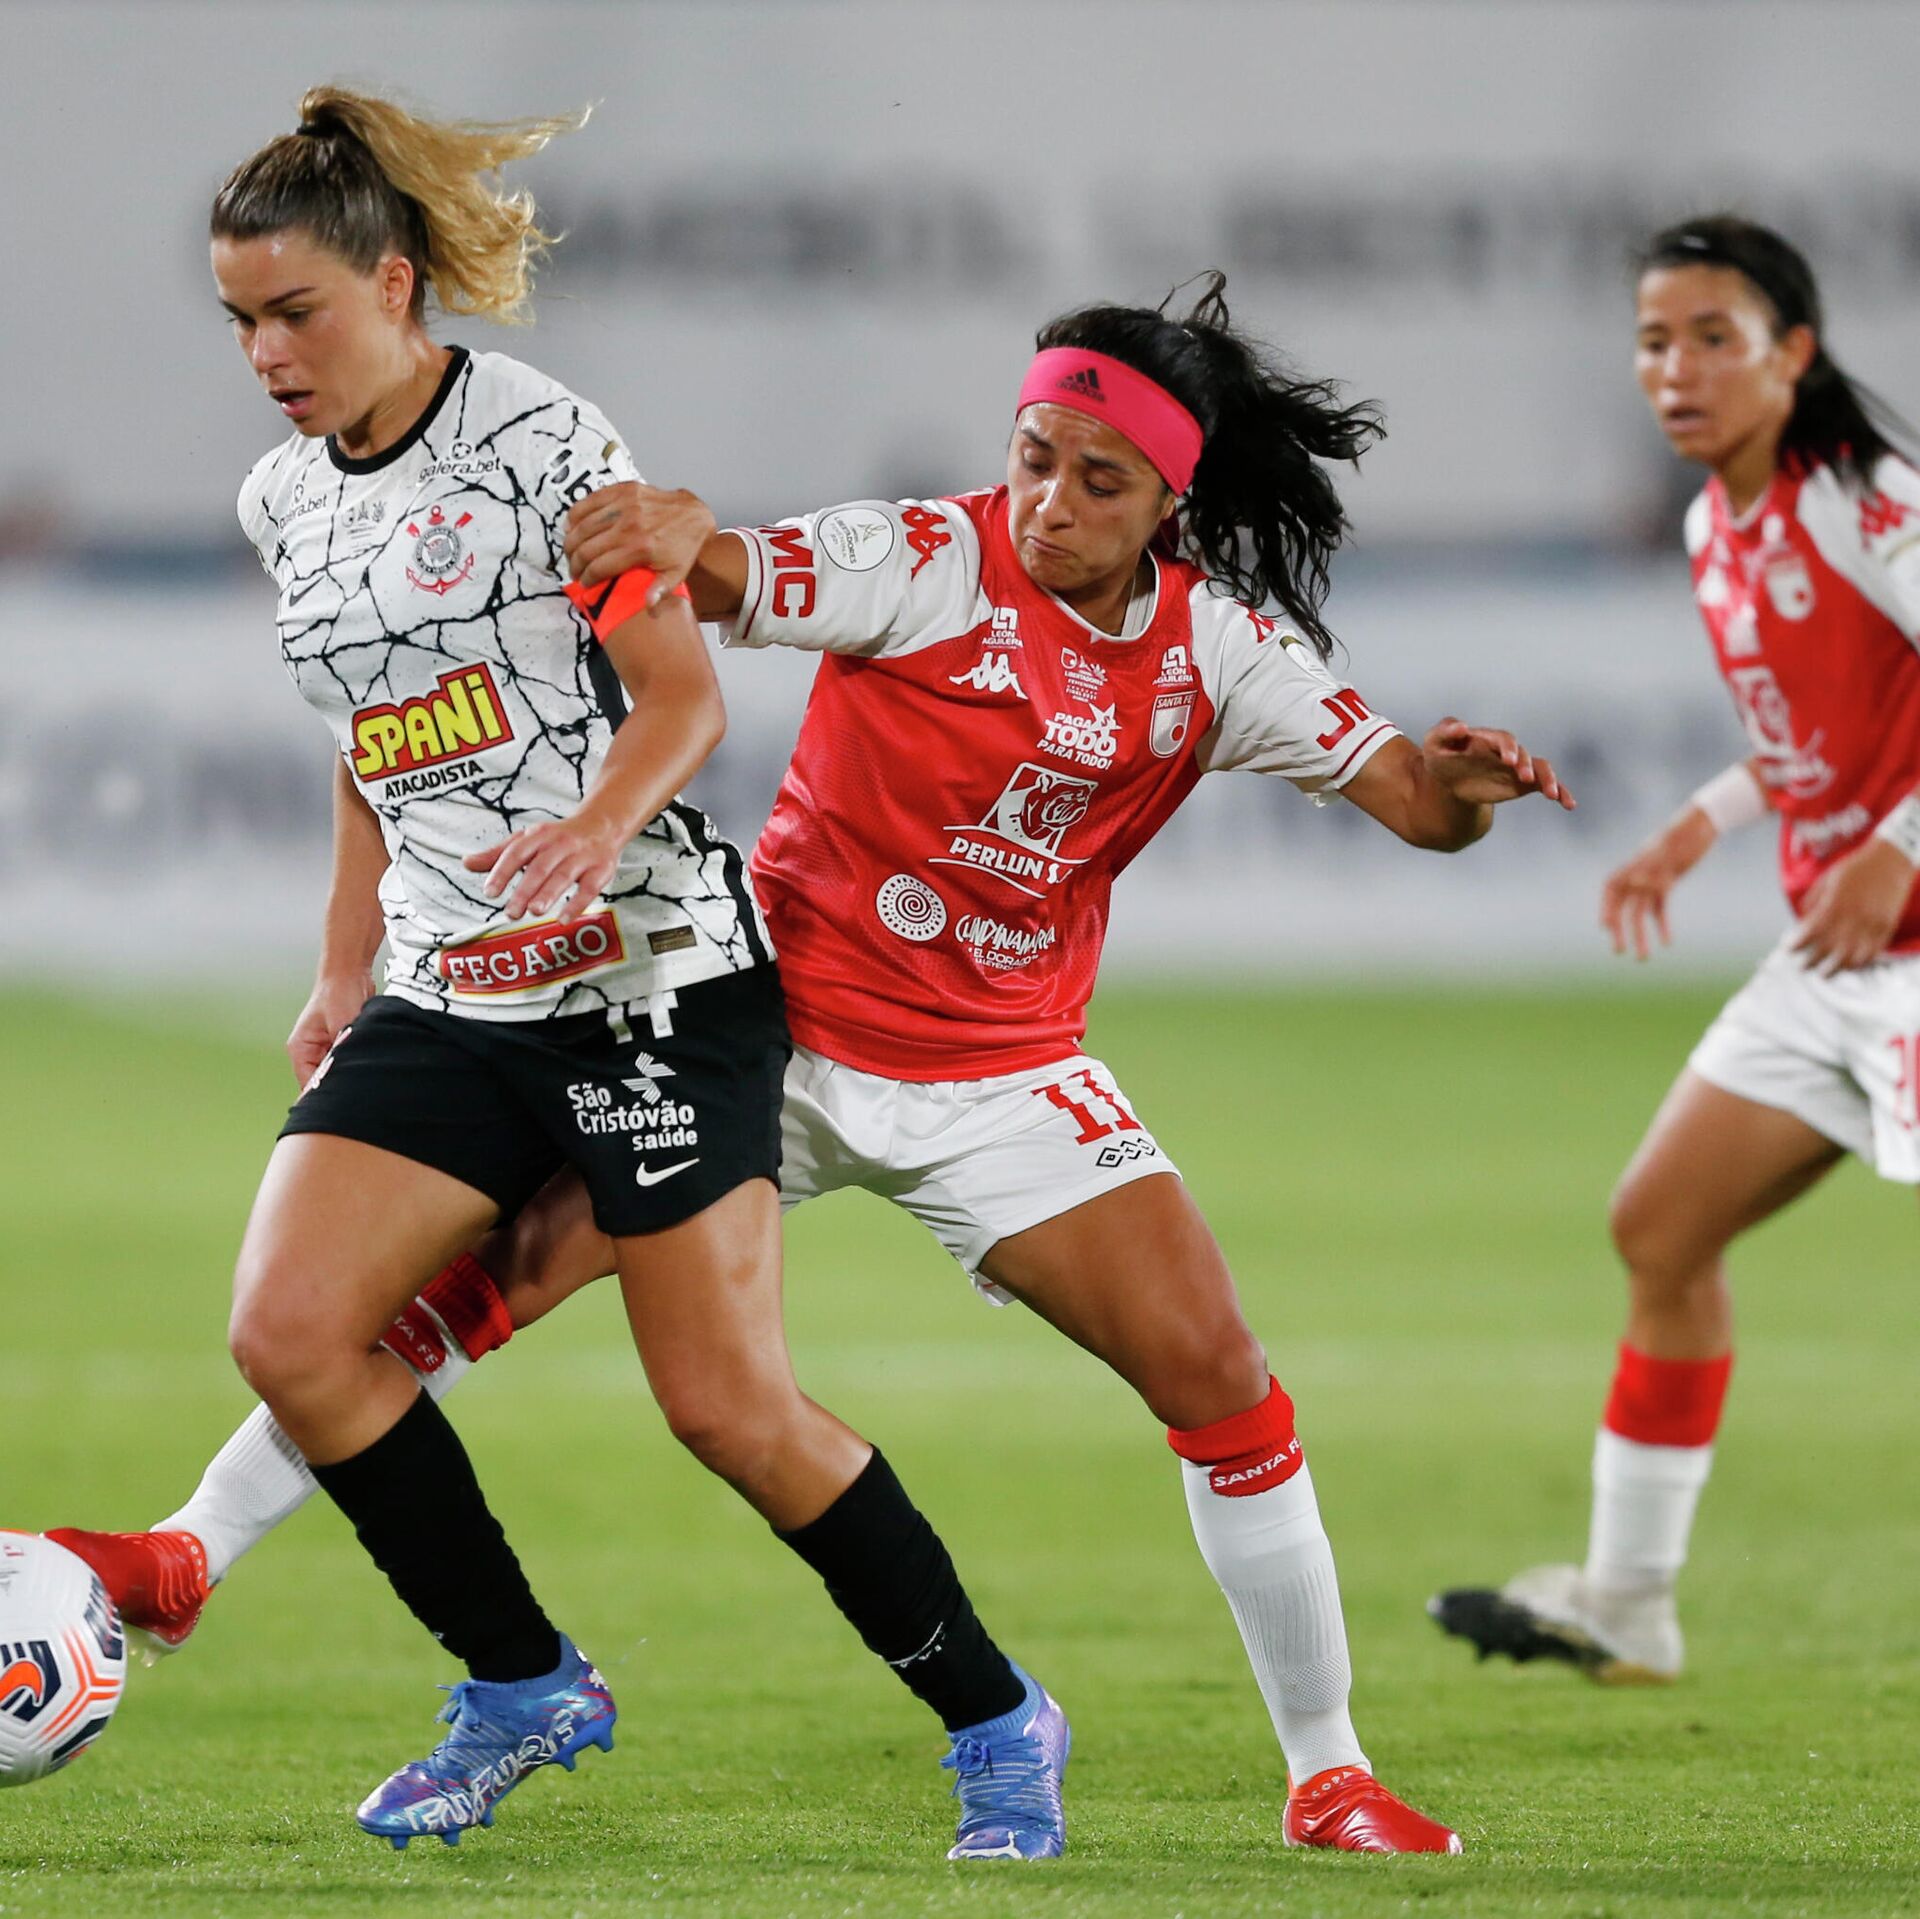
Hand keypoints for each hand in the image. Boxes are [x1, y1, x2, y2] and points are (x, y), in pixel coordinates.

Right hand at [288, 970, 371, 1087]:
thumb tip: (346, 1077)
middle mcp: (310, 1052)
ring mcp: (325, 1049)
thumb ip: (341, 1053)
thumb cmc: (340, 993)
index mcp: (301, 1049)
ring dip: (349, 1072)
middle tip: (356, 1092)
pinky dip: (355, 1063)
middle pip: (322, 1081)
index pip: (308, 1084)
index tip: (341, 1104)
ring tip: (361, 1072)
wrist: (351, 972)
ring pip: (336, 1072)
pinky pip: (346, 1062)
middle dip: (338, 1086)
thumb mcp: (342, 1026)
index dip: (324, 1096)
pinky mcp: (340, 1044)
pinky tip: (366, 1063)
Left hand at [464, 812, 622, 920]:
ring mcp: (582, 856)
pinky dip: (577, 904)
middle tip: (510, 912)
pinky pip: (589, 888)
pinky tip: (564, 919)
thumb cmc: (559, 837)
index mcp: (539, 836)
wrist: (602, 825)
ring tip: (534, 911)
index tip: (490, 891)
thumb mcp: (527, 840)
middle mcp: (560, 844)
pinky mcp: (601, 870)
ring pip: (563, 876)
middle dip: (524, 890)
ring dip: (548, 894)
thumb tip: (467, 863)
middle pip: (540, 867)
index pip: (516, 852)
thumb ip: (498, 854)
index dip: (502, 872)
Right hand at [564, 482, 716, 600]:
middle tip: (574, 570)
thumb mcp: (676, 573)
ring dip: (571, 541)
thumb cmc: (682, 547)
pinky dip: (576, 515)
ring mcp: (624, 505)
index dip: (587, 578)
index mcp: (640, 548)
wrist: (693, 515)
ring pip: (583, 525)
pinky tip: (571, 526)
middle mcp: (629, 525)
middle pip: (587, 547)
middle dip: (575, 563)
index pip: (600, 566)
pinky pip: (589, 501)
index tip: (584, 583)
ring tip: (570, 552)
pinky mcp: (622, 490)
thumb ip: (659, 590)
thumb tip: (648, 605)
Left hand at [1421, 719, 1574, 809]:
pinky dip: (1560, 792)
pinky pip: (1546, 785)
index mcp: (1487, 739)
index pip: (1502, 740)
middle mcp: (1507, 752)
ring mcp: (1517, 767)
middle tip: (1524, 776)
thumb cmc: (1440, 755)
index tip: (1507, 760)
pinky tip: (1569, 804)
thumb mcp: (1434, 743)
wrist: (1448, 779)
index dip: (1507, 748)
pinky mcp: (1523, 783)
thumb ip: (1444, 732)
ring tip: (1553, 793)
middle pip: (1522, 754)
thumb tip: (1461, 727)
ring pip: (1540, 768)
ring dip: (1548, 778)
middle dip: (1524, 764)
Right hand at [1601, 807, 1716, 959]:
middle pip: (1624, 906)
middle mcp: (1638, 875)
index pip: (1611, 889)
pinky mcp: (1665, 884)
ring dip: (1641, 936)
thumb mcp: (1669, 851)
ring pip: (1641, 913)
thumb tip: (1638, 882)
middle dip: (1621, 930)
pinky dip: (1661, 925)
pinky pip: (1659, 908)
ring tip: (1642, 959)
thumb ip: (1653, 867)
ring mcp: (1650, 881)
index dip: (1606, 907)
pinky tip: (1667, 942)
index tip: (1605, 925)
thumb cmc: (1684, 836)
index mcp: (1633, 866)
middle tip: (1619, 952)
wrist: (1700, 827)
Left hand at [1789, 836, 1915, 974]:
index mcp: (1834, 904)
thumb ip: (1813, 901)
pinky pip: (1873, 951)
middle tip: (1803, 968)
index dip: (1798, 944)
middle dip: (1812, 961)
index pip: (1811, 932)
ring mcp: (1871, 923)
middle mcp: (1852, 917)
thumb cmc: (1856, 868)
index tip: (1789, 950)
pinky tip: (1850, 966)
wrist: (1891, 858)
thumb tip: (1801, 922)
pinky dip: (1860, 962)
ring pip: (1851, 955)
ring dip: (1836, 968)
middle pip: (1828, 948)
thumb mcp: (1827, 879)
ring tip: (1825, 973)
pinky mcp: (1887, 926)